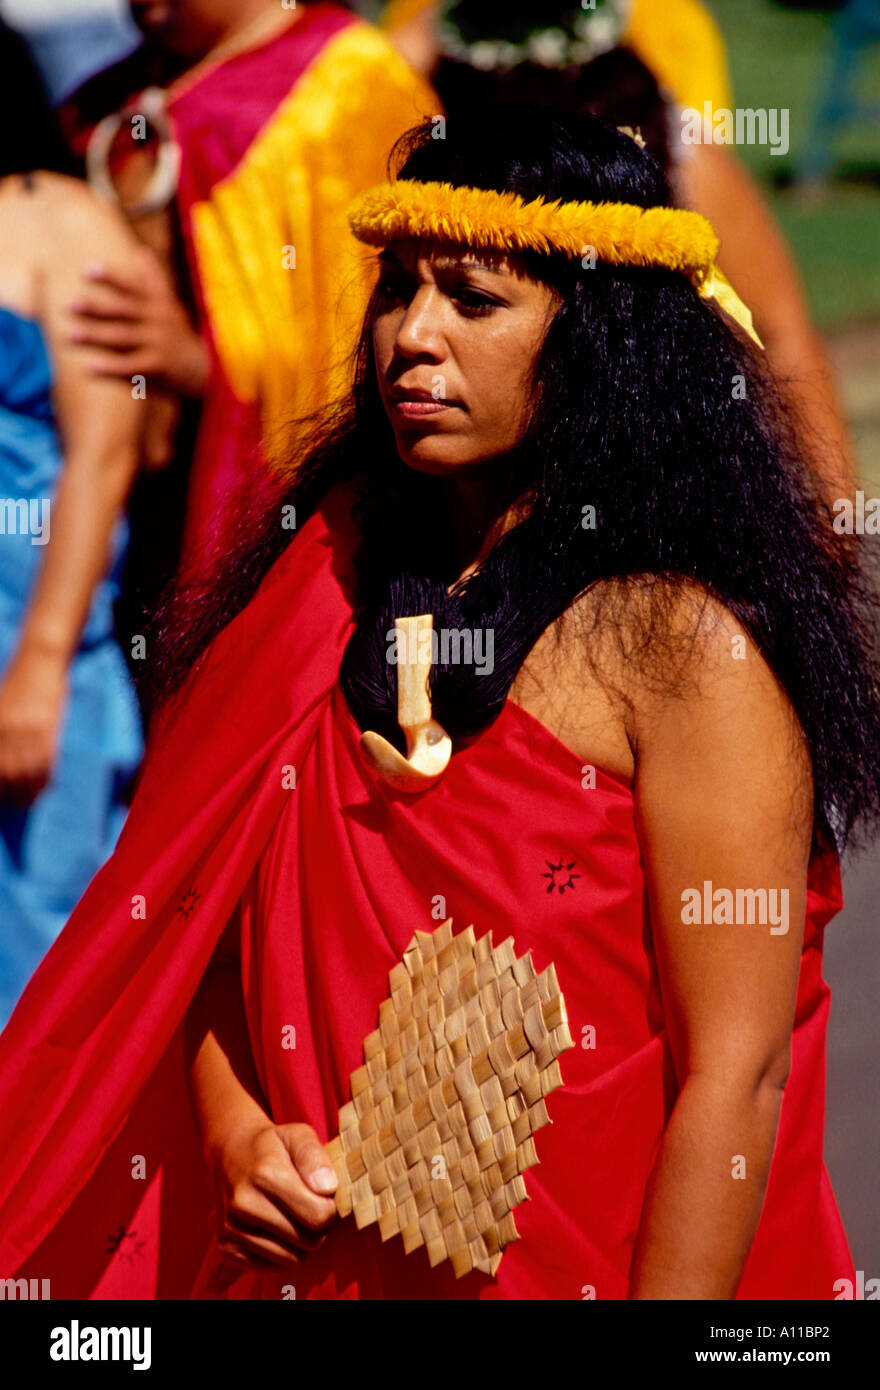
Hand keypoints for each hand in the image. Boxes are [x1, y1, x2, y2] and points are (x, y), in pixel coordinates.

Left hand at [0, 645, 67, 804]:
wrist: (39, 662)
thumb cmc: (17, 684)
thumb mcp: (0, 709)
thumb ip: (0, 735)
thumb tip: (4, 763)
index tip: (1, 797)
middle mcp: (6, 732)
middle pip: (5, 775)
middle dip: (8, 794)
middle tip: (12, 803)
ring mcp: (28, 732)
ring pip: (25, 774)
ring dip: (26, 793)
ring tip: (26, 802)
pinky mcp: (47, 730)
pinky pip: (45, 764)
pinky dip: (43, 780)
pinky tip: (41, 787)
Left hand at [67, 248, 208, 396]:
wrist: (207, 369)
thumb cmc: (181, 336)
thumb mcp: (171, 305)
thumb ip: (154, 280)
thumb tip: (143, 251)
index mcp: (157, 305)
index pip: (133, 287)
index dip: (112, 278)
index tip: (88, 270)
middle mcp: (157, 321)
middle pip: (121, 311)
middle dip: (94, 307)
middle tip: (68, 305)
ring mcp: (158, 343)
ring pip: (121, 337)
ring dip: (94, 336)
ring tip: (69, 335)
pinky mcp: (159, 366)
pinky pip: (130, 365)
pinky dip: (110, 367)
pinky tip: (89, 366)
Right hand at [209, 1120, 337, 1272]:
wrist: (230, 1154)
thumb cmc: (272, 1146)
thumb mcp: (298, 1135)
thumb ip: (315, 1157)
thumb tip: (327, 1188)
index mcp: (264, 1175)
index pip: (318, 1215)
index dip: (330, 1208)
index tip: (323, 1196)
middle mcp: (243, 1205)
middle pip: (308, 1241)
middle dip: (318, 1228)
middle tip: (310, 1207)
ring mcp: (231, 1229)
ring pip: (293, 1259)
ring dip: (301, 1243)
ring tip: (294, 1217)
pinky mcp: (226, 1248)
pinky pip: (274, 1267)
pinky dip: (283, 1253)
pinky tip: (277, 1229)